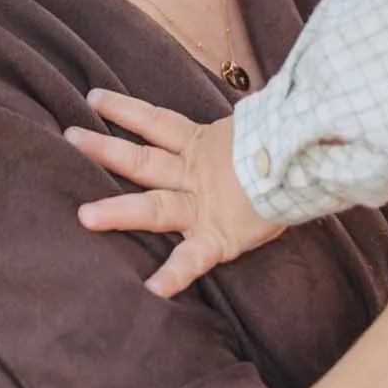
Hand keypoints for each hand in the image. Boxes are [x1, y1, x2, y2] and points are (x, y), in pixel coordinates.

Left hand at [67, 97, 284, 298]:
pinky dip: (174, 275)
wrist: (319, 160)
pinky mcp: (221, 235)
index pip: (157, 121)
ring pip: (154, 206)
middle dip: (105, 150)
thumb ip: (249, 114)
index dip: (125, 109)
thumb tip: (253, 96)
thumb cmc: (295, 142)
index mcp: (204, 143)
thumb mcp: (264, 123)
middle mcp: (196, 173)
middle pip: (142, 159)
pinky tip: (152, 291)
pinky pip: (193, 259)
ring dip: (118, 212)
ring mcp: (205, 205)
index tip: (93, 97)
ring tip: (83, 217)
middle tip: (68, 139)